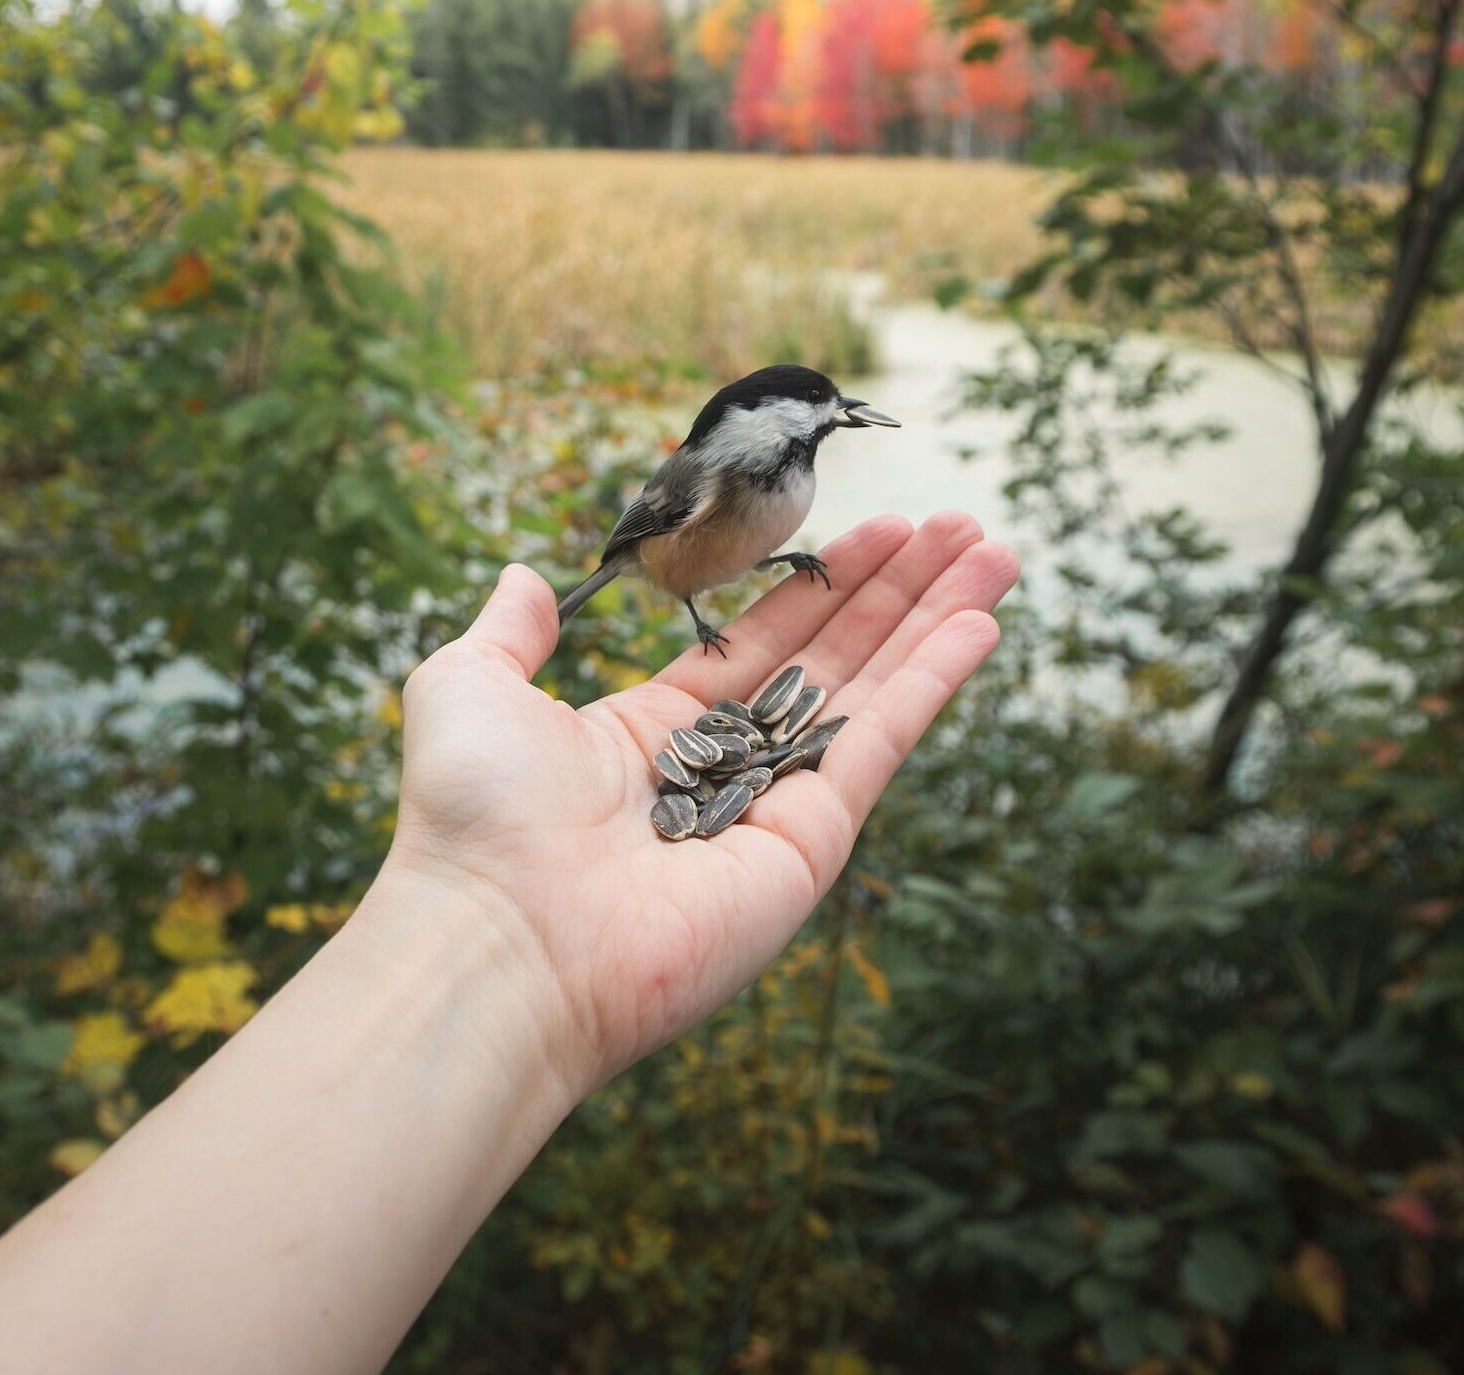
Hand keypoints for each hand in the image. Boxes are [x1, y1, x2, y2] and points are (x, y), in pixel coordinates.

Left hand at [388, 511, 1018, 1098]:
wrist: (498, 937)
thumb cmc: (473, 818)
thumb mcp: (469, 687)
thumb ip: (510, 632)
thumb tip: (521, 578)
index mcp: (656, 734)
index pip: (764, 641)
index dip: (823, 584)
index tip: (881, 530)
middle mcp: (726, 767)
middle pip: (835, 657)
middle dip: (899, 590)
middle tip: (961, 527)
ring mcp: (775, 808)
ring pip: (872, 691)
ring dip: (936, 619)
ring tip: (994, 555)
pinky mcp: (811, 846)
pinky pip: (881, 744)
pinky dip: (933, 682)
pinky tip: (980, 623)